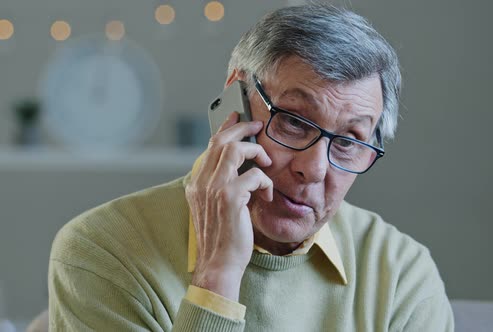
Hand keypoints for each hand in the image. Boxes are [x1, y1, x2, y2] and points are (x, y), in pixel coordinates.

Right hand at [185, 112, 272, 300]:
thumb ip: (222, 186)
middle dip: (241, 127)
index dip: (224, 128)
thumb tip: (241, 168)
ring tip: (266, 162)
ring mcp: (213, 189)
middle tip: (257, 125)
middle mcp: (201, 183)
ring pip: (234, 150)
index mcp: (197, 184)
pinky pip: (254, 175)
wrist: (218, 265)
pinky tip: (267, 196)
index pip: (210, 147)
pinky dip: (265, 182)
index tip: (236, 116)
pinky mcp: (229, 198)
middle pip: (221, 141)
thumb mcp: (215, 208)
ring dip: (255, 151)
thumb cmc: (222, 238)